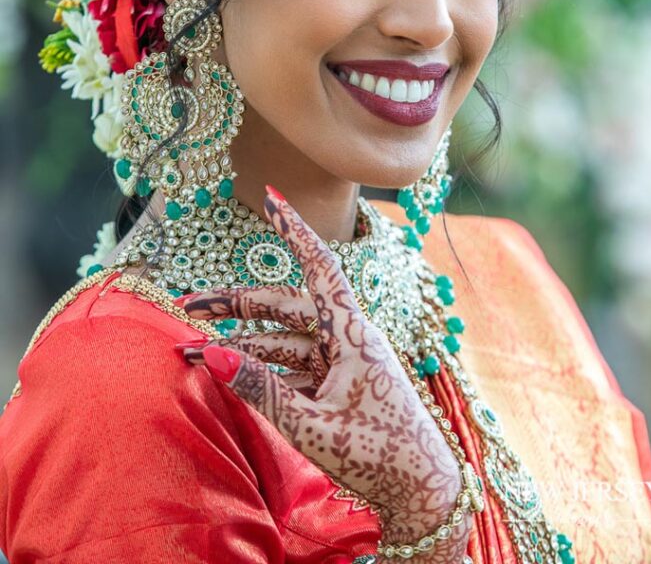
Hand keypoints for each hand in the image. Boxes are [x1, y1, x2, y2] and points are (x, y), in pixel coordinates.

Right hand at [177, 186, 472, 558]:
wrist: (422, 494)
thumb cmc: (377, 456)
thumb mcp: (309, 425)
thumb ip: (259, 389)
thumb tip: (210, 352)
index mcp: (351, 333)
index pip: (320, 267)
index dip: (294, 230)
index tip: (272, 196)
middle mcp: (348, 337)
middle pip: (287, 307)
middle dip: (236, 304)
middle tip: (189, 305)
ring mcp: (343, 361)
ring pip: (285, 338)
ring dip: (242, 341)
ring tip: (192, 347)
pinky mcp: (339, 384)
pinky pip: (295, 365)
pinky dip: (262, 367)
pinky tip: (230, 371)